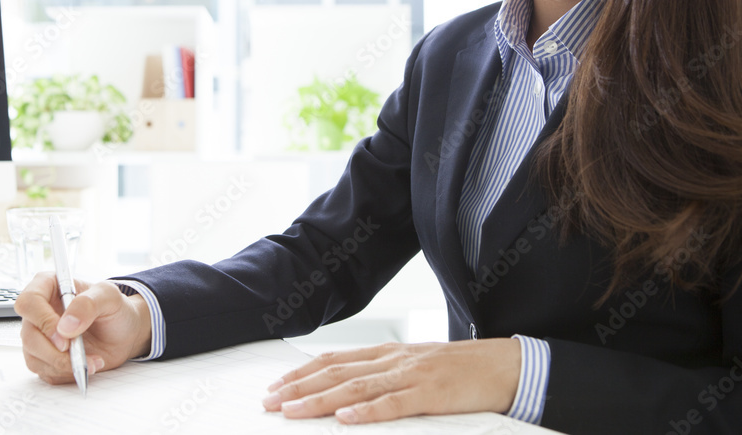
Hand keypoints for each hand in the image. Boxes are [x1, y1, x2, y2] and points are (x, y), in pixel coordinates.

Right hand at [15, 272, 152, 384]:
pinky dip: (67, 373)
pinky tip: (87, 365)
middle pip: (29, 335)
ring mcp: (40, 336)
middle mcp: (39, 312)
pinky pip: (45, 372)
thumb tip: (65, 326)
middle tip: (79, 355)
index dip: (43, 321)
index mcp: (48, 287)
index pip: (28, 302)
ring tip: (92, 361)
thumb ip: (88, 304)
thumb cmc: (114, 308)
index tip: (64, 337)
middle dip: (54, 351)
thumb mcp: (109, 297)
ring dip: (63, 365)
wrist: (123, 333)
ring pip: (34, 357)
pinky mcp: (45, 358)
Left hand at [261, 339, 520, 424]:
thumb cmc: (460, 370)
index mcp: (388, 353)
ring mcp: (411, 375)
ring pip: (357, 388)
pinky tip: (346, 420)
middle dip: (299, 388)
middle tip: (269, 402)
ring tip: (293, 411)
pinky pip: (394, 404)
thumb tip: (351, 394)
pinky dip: (368, 412)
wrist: (504, 365)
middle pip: (336, 373)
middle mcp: (393, 360)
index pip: (334, 360)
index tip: (276, 386)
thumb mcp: (416, 367)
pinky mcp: (431, 393)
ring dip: (321, 401)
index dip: (302, 372)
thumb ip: (385, 376)